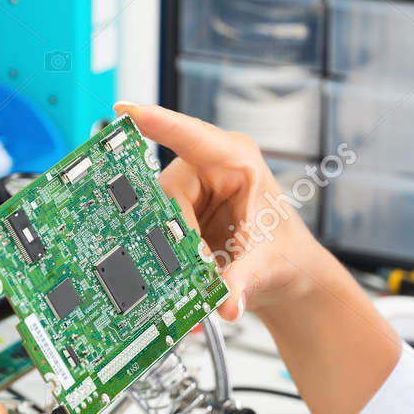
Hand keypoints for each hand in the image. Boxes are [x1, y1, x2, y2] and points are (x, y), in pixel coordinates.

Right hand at [117, 101, 334, 320]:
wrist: (286, 273)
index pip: (192, 136)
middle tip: (191, 266)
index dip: (158, 122)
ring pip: (155, 215)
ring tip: (197, 277)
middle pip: (167, 191)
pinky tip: (181, 278)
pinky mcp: (177, 214)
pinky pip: (156, 231)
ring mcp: (190, 191)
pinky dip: (167, 260)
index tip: (127, 111)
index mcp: (237, 160)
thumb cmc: (286, 252)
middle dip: (173, 234)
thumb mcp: (267, 266)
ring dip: (170, 252)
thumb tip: (227, 303)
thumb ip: (244, 282)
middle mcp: (208, 168)